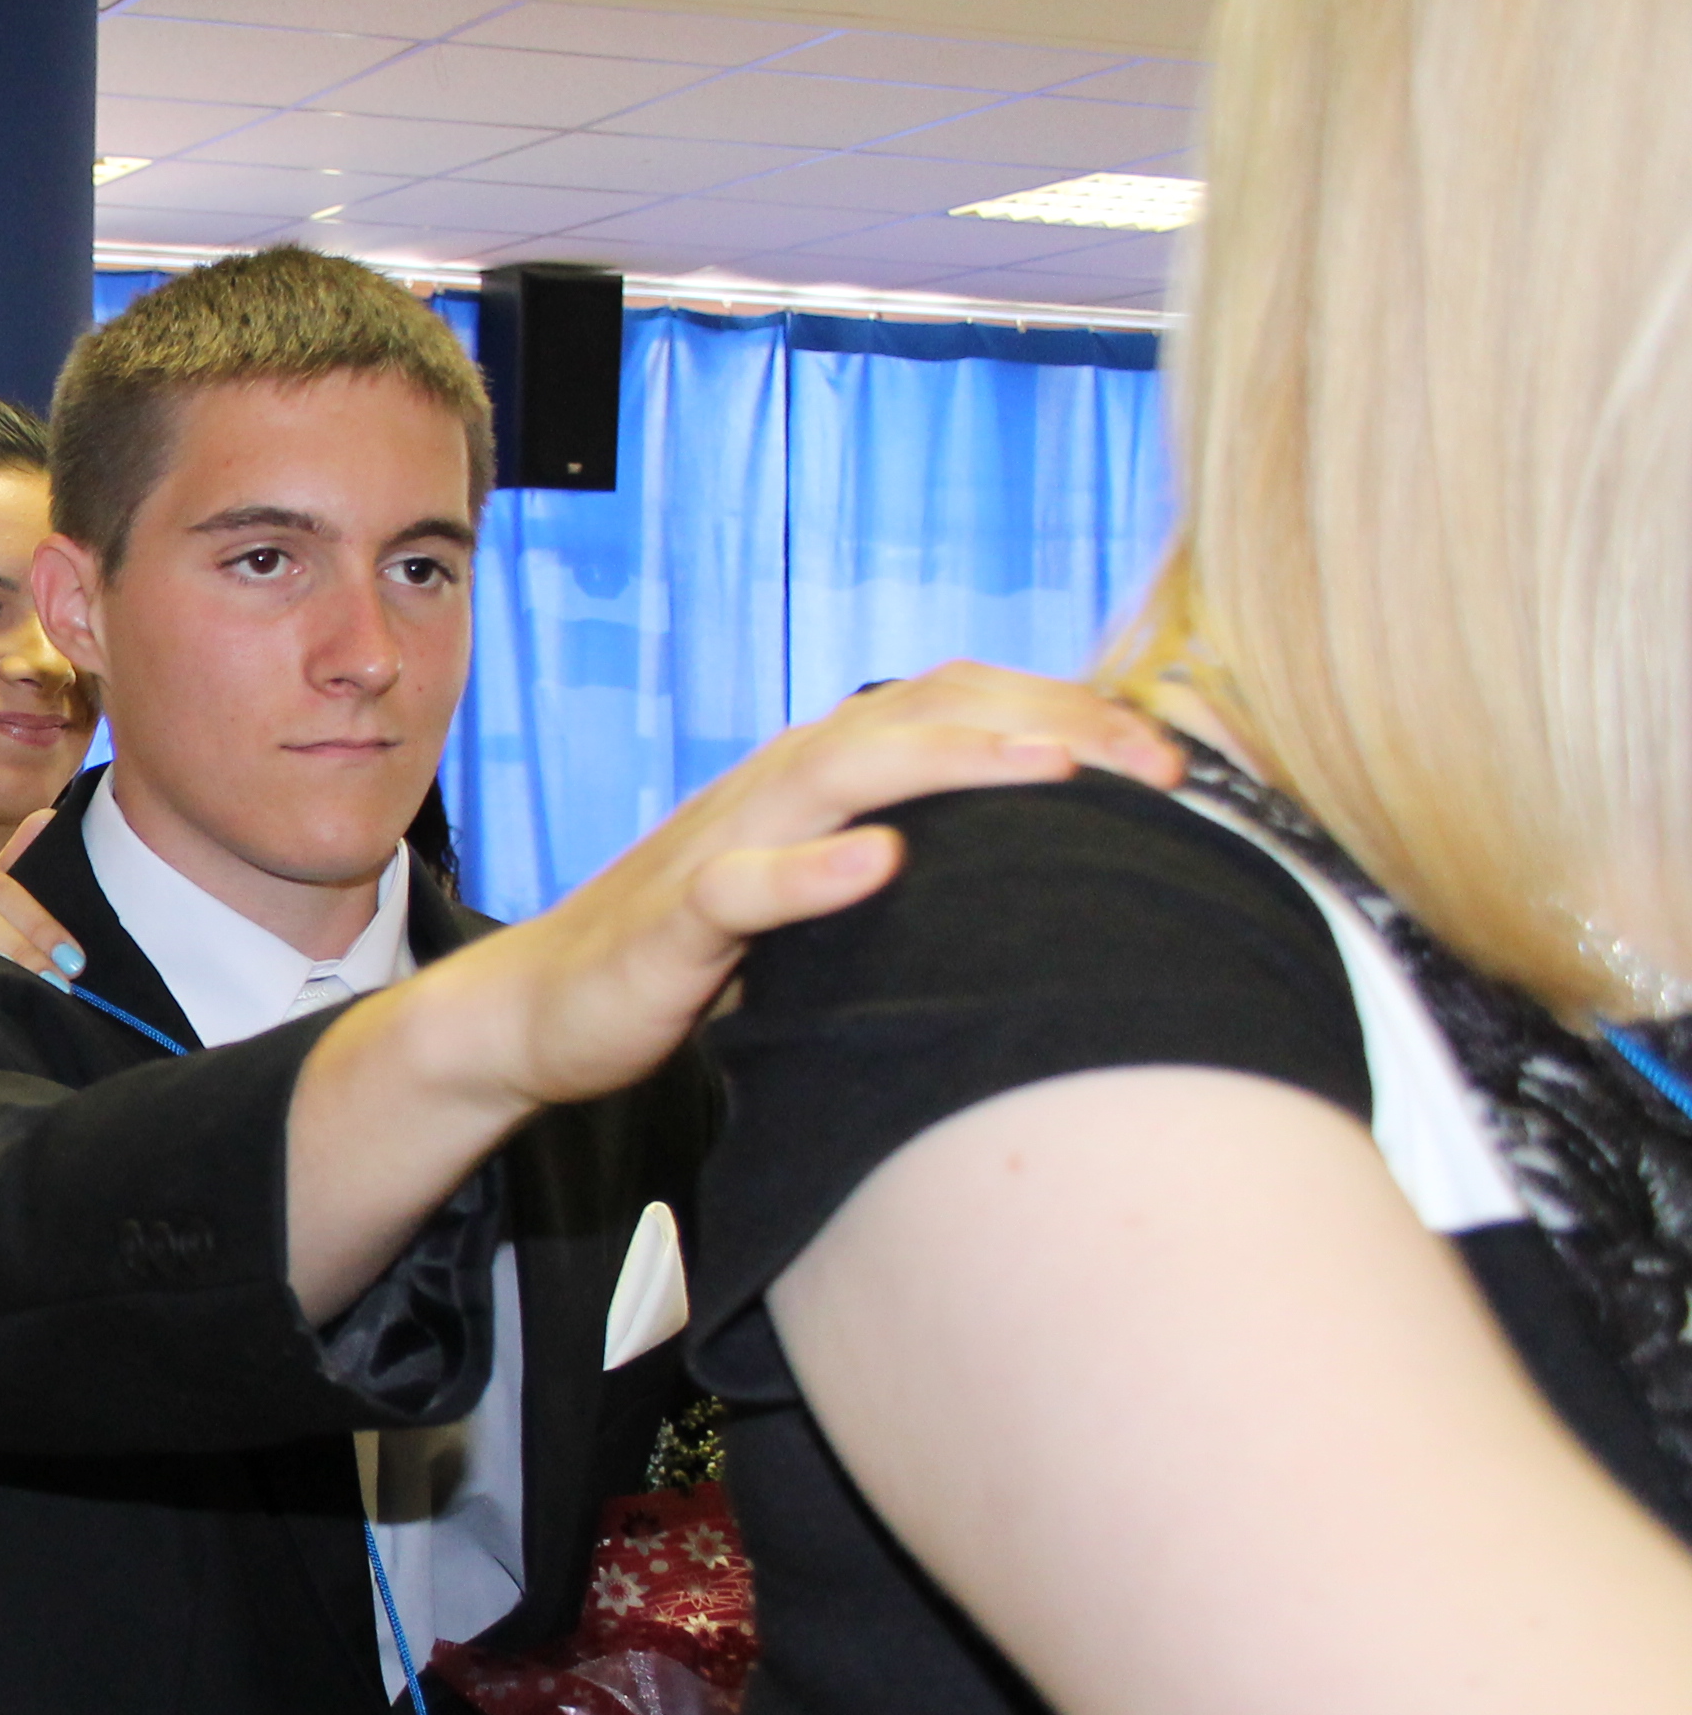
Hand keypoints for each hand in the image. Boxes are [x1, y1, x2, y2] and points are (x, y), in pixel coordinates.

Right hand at [459, 663, 1181, 1112]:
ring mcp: (723, 846)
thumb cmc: (693, 957)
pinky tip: (879, 866)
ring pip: (839, 772)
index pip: (954, 705)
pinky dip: (811, 873)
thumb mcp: (818, 899)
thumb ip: (909, 869)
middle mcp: (777, 788)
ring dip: (950, 763)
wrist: (541, 1009)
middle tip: (1156, 761)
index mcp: (819, 776)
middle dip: (1044, 721)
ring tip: (1051, 768)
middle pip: (918, 715)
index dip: (1065, 710)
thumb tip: (1047, 874)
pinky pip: (742, 887)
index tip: (1172, 757)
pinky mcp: (671, 920)